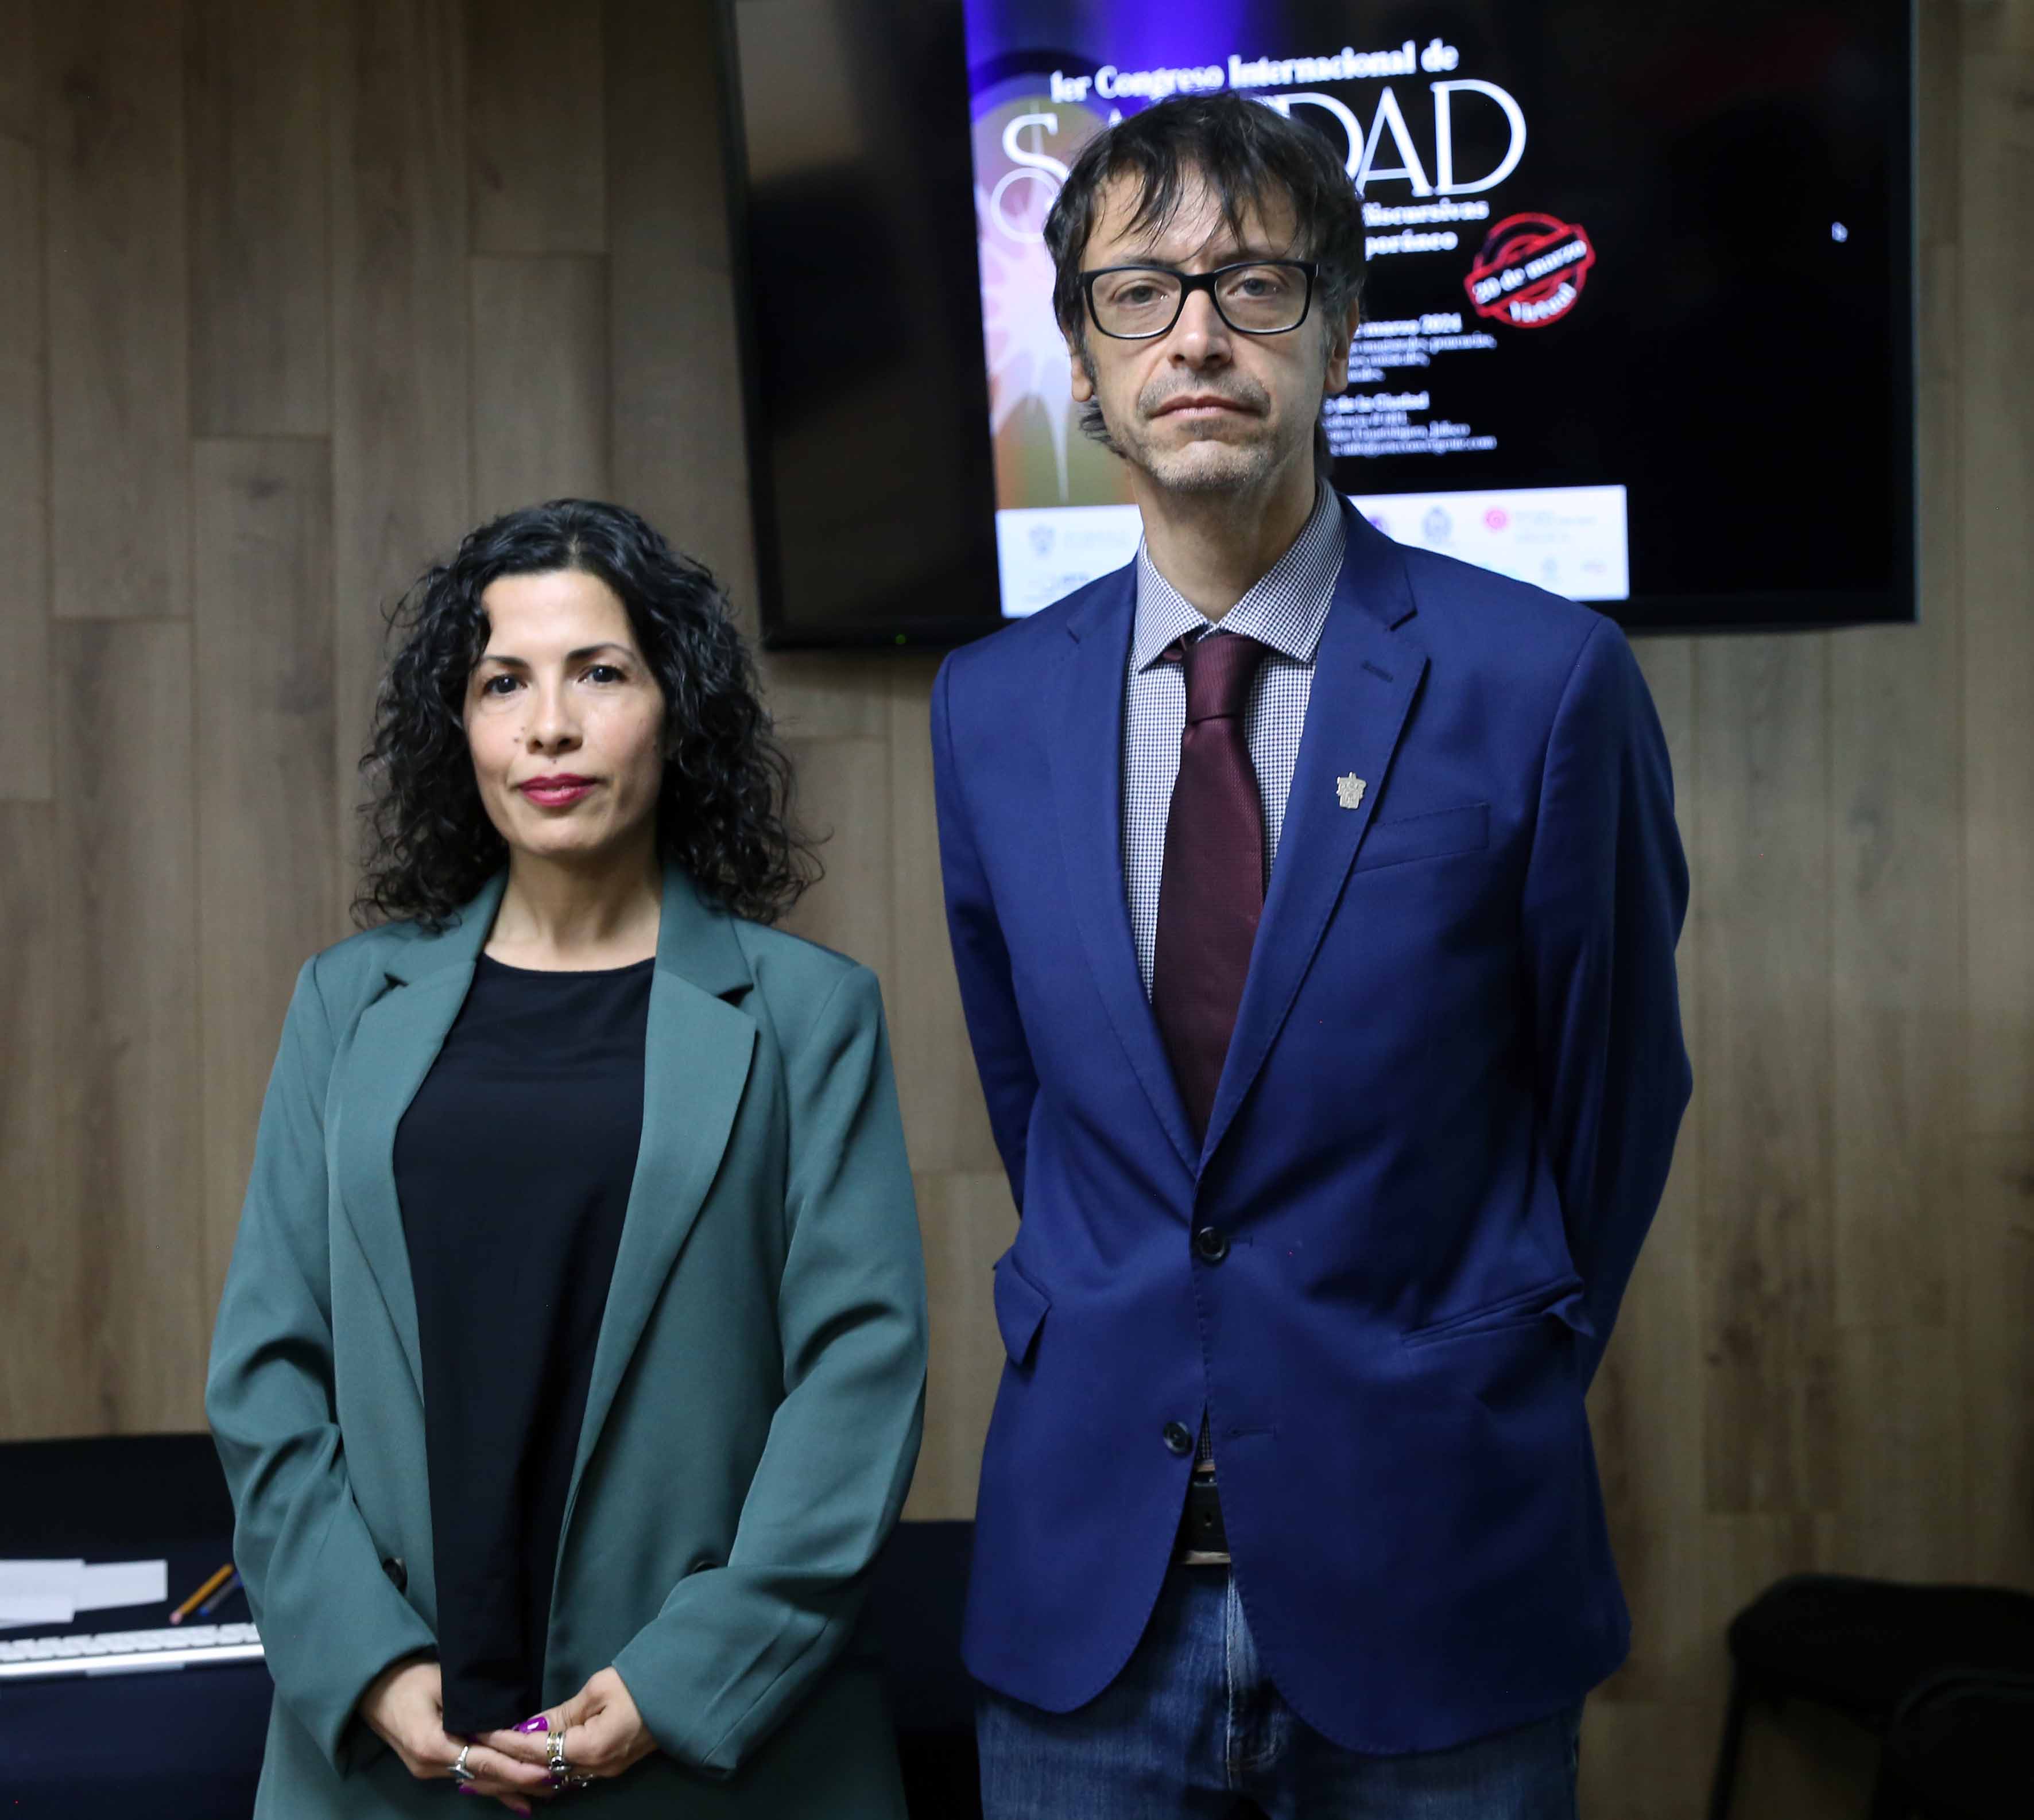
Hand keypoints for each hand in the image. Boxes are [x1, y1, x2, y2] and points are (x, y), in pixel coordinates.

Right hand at [357, 1656, 555, 1813]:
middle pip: (484, 1777)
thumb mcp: (444, 1684)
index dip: (516, 1768)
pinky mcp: (432, 1767)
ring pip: (479, 1780)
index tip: (545, 1770)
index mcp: (433, 1746)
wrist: (374, 1689)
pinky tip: (518, 1803)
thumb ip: (474, 1707)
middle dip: (521, 1781)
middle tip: (559, 1782)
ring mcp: (430, 1771)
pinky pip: (469, 1777)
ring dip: (511, 1784)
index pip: (483, 1761)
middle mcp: (431, 1767)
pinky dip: (494, 1786)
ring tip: (547, 1789)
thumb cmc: (410, 1680)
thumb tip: (506, 1721)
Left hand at [482, 1668, 657, 1790]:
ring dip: (518, 1779)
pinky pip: (566, 1778)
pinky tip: (523, 1776)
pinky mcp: (609, 1768)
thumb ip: (561, 1714)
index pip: (537, 1749)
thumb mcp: (599, 1689)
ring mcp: (604, 1772)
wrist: (682, 1691)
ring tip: (484, 1780)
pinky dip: (540, 1777)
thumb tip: (527, 1730)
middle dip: (501, 1775)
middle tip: (465, 1775)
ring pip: (551, 1782)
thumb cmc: (642, 1682)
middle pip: (539, 1776)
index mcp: (592, 1748)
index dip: (507, 1743)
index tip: (480, 1736)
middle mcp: (595, 1769)